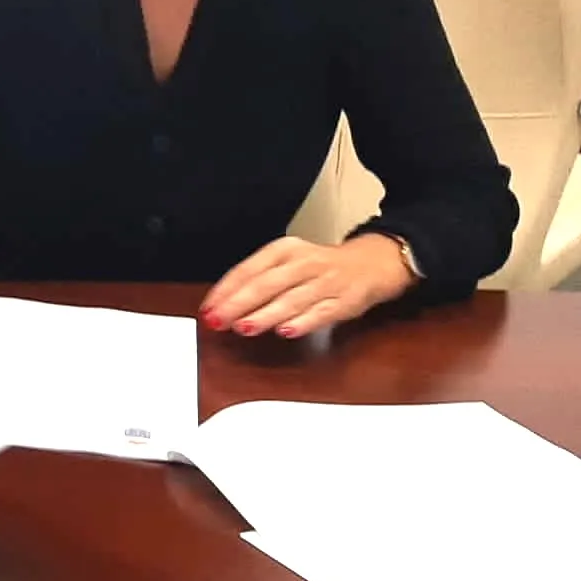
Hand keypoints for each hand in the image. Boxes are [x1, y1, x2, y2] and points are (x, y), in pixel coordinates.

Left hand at [201, 233, 413, 338]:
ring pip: (290, 299)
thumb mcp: (287, 262)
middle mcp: (304, 262)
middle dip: (238, 304)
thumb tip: (223, 304)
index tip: (208, 308)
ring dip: (265, 314)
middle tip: (218, 320)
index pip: (248, 269)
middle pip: (266, 283)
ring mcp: (326, 281)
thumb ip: (258, 280)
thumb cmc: (319, 266)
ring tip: (244, 327)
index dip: (225, 290)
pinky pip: (321, 312)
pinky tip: (286, 331)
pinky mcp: (345, 301)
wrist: (372, 263)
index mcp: (284, 249)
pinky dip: (303, 322)